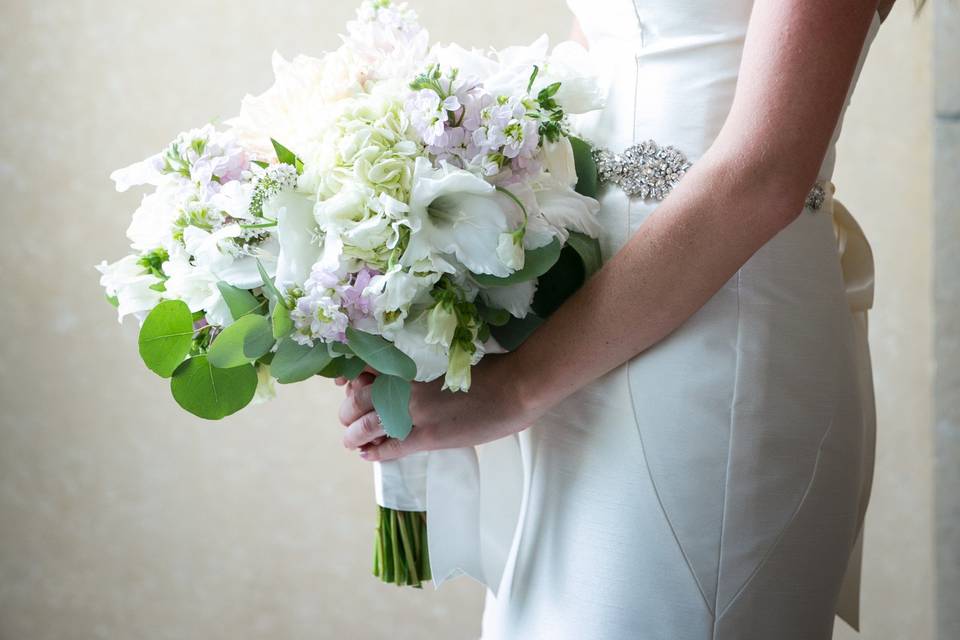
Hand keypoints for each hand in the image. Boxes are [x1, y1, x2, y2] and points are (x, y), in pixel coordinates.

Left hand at [336, 355, 536, 461]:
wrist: (516, 387)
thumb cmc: (492, 369)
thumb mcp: (451, 360)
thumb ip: (426, 367)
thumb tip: (413, 375)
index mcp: (412, 363)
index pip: (366, 367)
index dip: (351, 377)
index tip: (346, 384)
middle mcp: (406, 386)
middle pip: (359, 398)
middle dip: (348, 410)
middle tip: (348, 416)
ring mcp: (415, 412)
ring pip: (367, 425)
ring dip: (354, 434)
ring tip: (350, 440)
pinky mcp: (428, 437)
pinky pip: (392, 447)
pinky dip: (375, 452)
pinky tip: (366, 455)